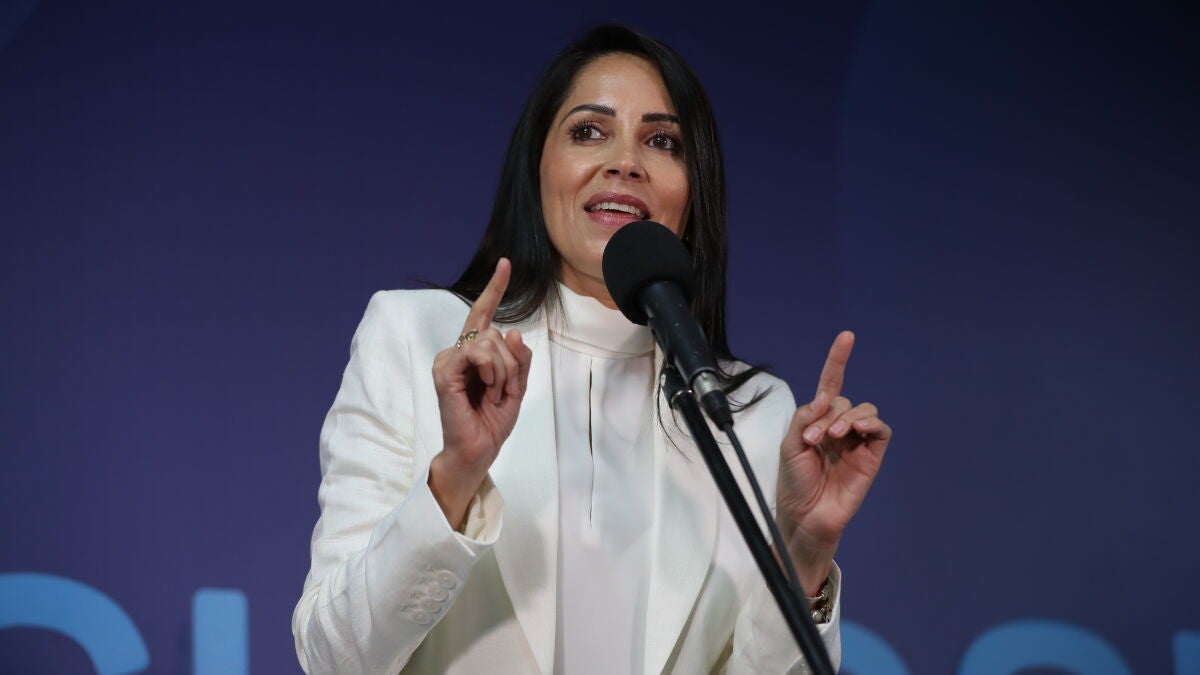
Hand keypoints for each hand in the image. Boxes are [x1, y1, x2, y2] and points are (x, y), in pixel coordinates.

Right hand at [428, 258, 532, 528]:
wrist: (478, 450)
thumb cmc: (492, 421)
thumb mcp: (517, 387)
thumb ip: (519, 358)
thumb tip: (511, 330)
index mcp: (475, 353)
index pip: (484, 313)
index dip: (495, 288)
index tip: (506, 263)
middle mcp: (459, 352)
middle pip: (496, 333)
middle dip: (511, 364)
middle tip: (504, 391)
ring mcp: (449, 360)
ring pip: (489, 343)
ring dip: (503, 372)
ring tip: (494, 395)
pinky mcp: (444, 372)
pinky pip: (476, 354)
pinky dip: (491, 372)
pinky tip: (487, 391)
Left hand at [776, 331, 891, 593]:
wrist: (805, 515)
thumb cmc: (794, 482)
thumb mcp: (790, 444)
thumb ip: (806, 416)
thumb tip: (827, 398)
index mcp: (818, 422)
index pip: (831, 385)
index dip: (838, 361)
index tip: (847, 337)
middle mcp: (840, 428)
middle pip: (844, 400)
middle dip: (828, 413)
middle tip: (813, 439)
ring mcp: (857, 441)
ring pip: (863, 410)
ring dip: (846, 417)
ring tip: (831, 437)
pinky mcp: (872, 455)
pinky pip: (880, 430)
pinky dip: (869, 423)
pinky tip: (854, 431)